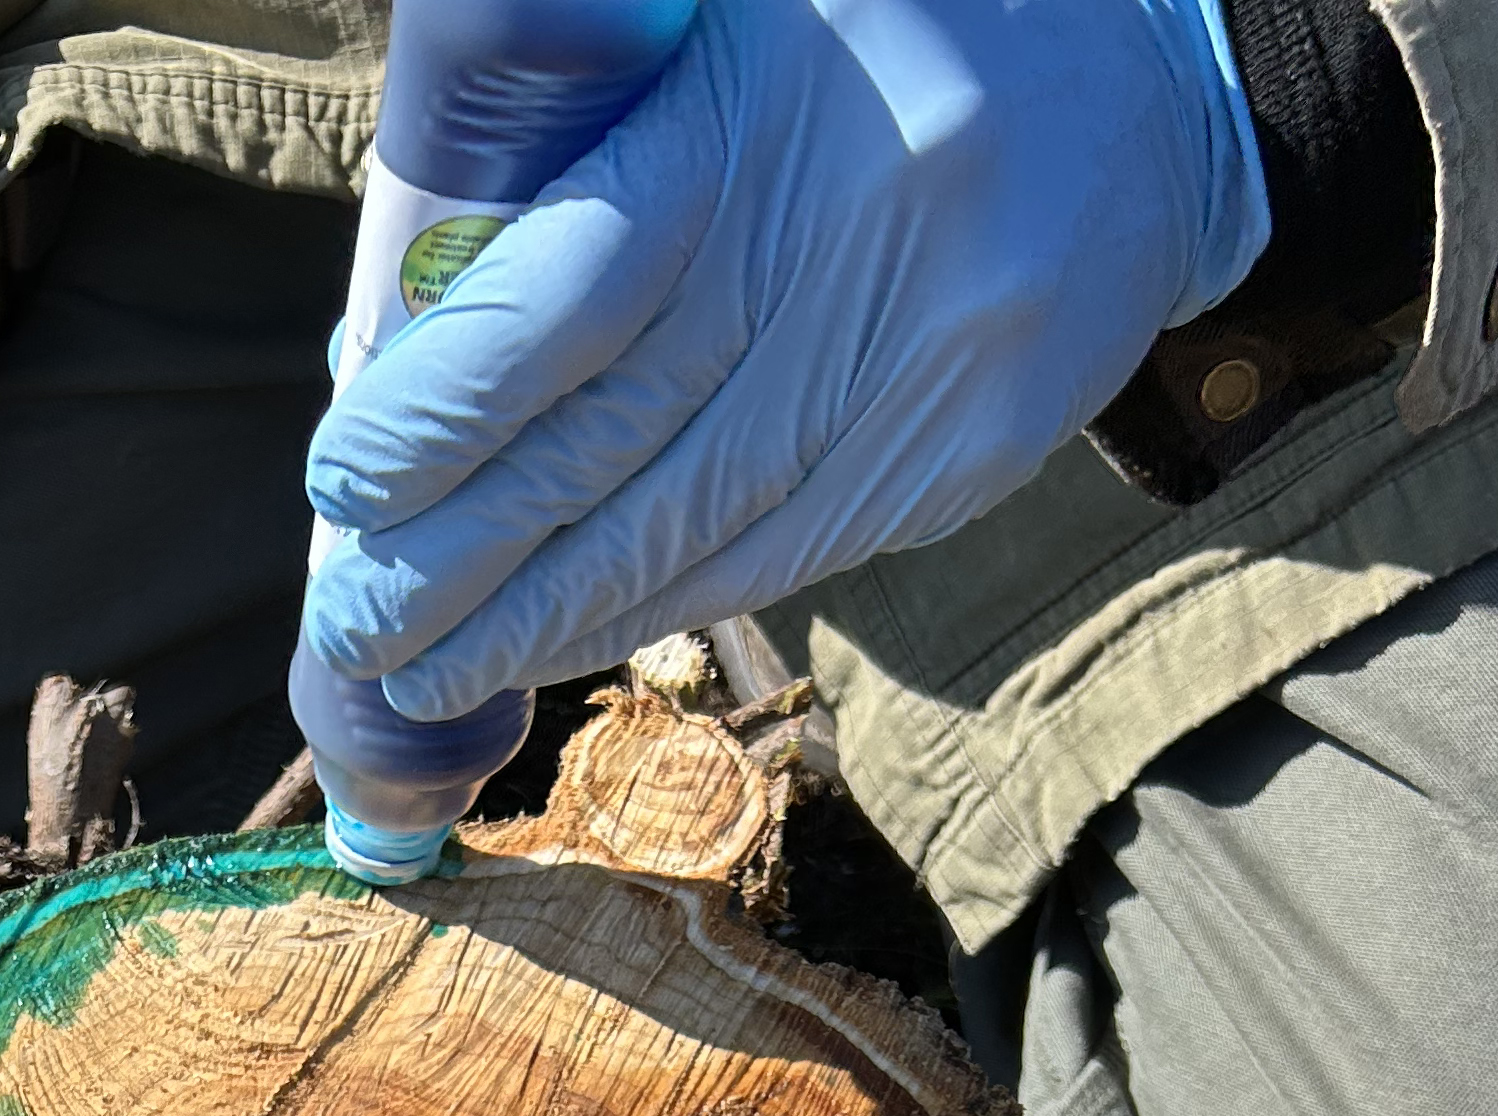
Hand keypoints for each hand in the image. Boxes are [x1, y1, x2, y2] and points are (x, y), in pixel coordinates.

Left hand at [303, 0, 1268, 711]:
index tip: (346, 483)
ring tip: (421, 668)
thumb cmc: (881, 31)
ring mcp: (934, 355)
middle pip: (625, 438)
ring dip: (546, 618)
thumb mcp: (738, 12)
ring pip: (702, 526)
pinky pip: (786, 551)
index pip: (581, 289)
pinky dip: (657, 602)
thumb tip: (411, 315)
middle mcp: (865, 232)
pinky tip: (559, 641)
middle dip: (467, 555)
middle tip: (352, 627)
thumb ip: (588, 123)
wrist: (1150, 80)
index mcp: (776, 99)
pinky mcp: (973, 443)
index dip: (451, 406)